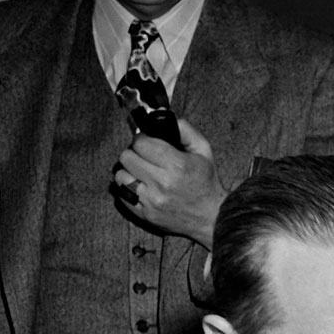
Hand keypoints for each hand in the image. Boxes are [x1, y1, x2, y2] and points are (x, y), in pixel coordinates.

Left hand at [115, 117, 224, 247]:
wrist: (212, 217)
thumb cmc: (206, 182)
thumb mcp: (204, 151)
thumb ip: (185, 130)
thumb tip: (163, 117)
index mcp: (176, 165)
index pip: (140, 143)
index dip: (142, 140)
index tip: (147, 143)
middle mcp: (162, 183)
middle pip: (127, 157)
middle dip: (134, 154)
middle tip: (144, 158)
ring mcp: (152, 200)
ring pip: (121, 177)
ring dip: (129, 172)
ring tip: (141, 173)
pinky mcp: (146, 214)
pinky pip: (122, 196)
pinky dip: (128, 189)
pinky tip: (140, 187)